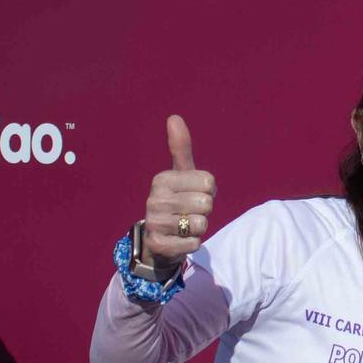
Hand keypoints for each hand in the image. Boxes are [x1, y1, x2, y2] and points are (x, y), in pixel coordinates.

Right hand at [142, 115, 215, 261]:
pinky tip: (180, 240)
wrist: (160, 238)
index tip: (193, 193)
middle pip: (206, 203)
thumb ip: (180, 148)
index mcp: (162, 179)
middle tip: (190, 212)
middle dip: (204, 211)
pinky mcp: (158, 244)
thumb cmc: (178, 200)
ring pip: (201, 224)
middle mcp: (154, 199)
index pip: (209, 182)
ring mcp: (154, 223)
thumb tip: (174, 117)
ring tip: (184, 226)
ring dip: (198, 228)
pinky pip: (194, 244)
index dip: (209, 190)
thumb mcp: (182, 174)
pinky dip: (193, 244)